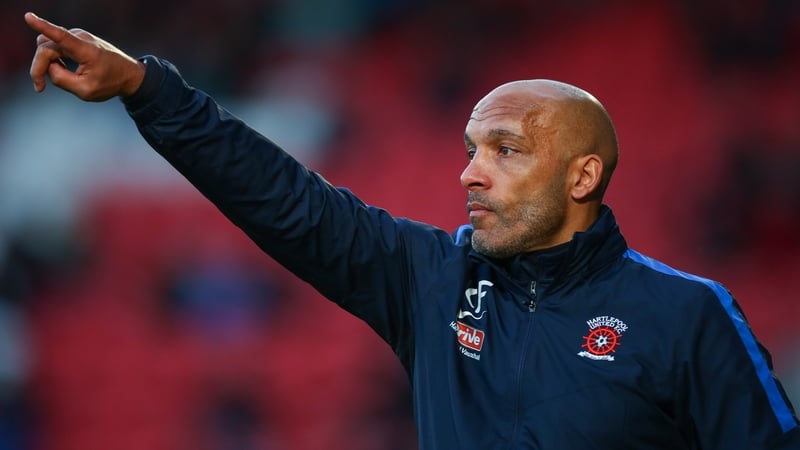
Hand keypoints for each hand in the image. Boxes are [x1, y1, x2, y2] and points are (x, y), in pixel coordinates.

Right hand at [25, 12, 144, 100]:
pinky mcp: (76, 40)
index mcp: (86, 50)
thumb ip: (62, 79)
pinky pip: (55, 47)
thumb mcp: (86, 90)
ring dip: (46, 63)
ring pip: (48, 46)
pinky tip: (63, 70)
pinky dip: (53, 60)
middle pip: (46, 47)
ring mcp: (78, 36)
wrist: (129, 75)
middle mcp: (80, 38)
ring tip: (58, 79)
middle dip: (39, 67)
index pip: (61, 36)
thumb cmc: (110, 83)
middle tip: (40, 88)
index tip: (28, 17)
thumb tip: (49, 66)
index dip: (43, 27)